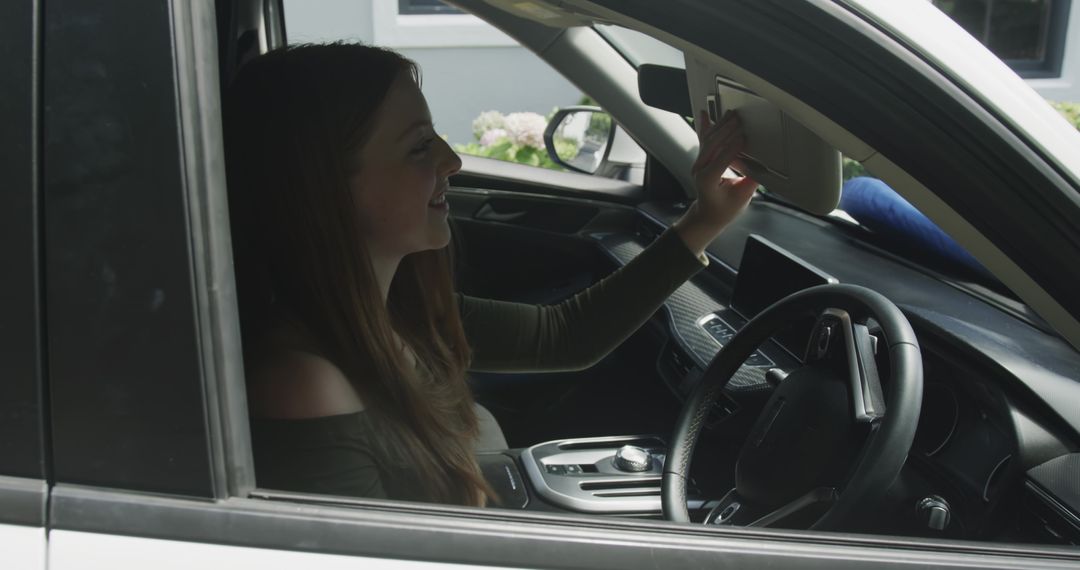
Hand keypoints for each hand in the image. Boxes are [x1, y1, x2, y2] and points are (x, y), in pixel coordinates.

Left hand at [674, 110, 758, 256]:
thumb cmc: (724, 209)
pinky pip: (703, 140)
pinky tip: (704, 114)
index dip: (732, 147)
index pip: (721, 159)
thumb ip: (751, 181)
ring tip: (731, 114)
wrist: (708, 214)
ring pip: (708, 139)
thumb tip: (762, 166)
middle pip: (712, 144)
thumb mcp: (742, 197)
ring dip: (720, 125)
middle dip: (726, 130)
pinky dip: (706, 126)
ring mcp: (698, 163)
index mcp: (708, 179)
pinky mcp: (701, 160)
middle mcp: (699, 169)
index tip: (743, 137)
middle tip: (738, 120)